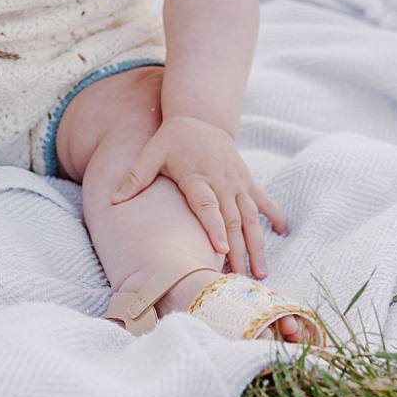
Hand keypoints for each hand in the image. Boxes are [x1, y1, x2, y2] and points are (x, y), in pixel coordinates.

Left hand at [110, 115, 287, 277]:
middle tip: (241, 278)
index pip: (207, 206)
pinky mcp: (246, 181)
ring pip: (251, 217)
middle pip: (233, 220)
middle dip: (240, 250)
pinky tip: (283, 232)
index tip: (221, 250)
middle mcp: (222, 182)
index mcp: (198, 177)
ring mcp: (237, 182)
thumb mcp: (151, 153)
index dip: (215, 227)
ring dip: (257, 244)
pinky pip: (263, 201)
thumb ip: (135, 177)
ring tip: (260, 271)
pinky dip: (274, 215)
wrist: (200, 118)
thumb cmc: (173, 139)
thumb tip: (113, 200)